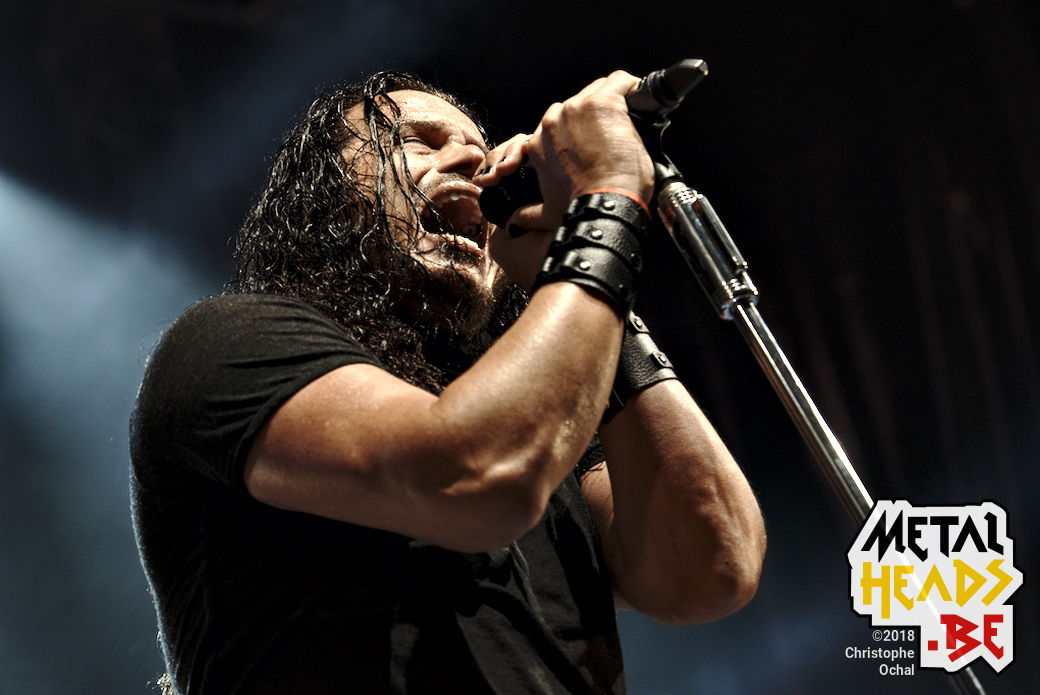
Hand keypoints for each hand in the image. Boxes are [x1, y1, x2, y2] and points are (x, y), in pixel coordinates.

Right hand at [478, 71, 653, 232]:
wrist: (604, 204)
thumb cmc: (581, 210)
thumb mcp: (547, 214)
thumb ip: (528, 215)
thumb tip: (513, 224)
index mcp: (538, 144)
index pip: (558, 123)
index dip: (579, 131)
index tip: (594, 143)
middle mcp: (552, 122)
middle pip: (578, 103)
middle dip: (595, 117)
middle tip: (613, 136)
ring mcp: (576, 109)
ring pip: (598, 90)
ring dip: (614, 102)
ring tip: (628, 123)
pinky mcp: (602, 103)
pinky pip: (620, 81)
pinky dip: (632, 88)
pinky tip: (641, 102)